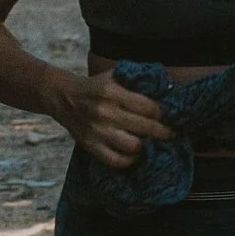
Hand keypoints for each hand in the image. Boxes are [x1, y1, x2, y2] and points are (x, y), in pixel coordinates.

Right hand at [52, 68, 172, 171]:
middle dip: (163, 131)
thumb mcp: (115, 75)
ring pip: (133, 146)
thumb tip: (167, 87)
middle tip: (170, 133)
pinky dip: (130, 160)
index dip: (163, 113)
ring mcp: (97, 131)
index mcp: (111, 91)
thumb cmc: (96, 86)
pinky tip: (135, 153)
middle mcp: (104, 112)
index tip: (169, 116)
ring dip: (147, 146)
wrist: (64, 97)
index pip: (148, 107)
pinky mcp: (90, 146)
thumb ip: (138, 80)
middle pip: (144, 127)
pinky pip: (116, 161)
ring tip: (151, 143)